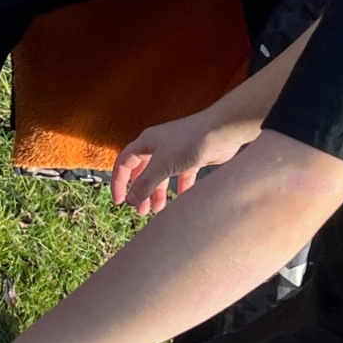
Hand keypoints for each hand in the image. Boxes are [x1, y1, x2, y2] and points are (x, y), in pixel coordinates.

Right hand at [111, 109, 259, 215]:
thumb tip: (130, 199)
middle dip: (141, 192)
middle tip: (142, 211)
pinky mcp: (193, 158)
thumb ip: (144, 184)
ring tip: (159, 210)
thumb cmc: (190, 142)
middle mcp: (159, 145)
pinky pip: (181, 177)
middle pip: (143, 172)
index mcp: (146, 142)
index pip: (124, 163)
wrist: (222, 131)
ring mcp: (177, 152)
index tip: (120, 202)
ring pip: (162, 176)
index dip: (119, 182)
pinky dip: (180, 189)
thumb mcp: (162, 165)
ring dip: (159, 193)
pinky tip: (181, 202)